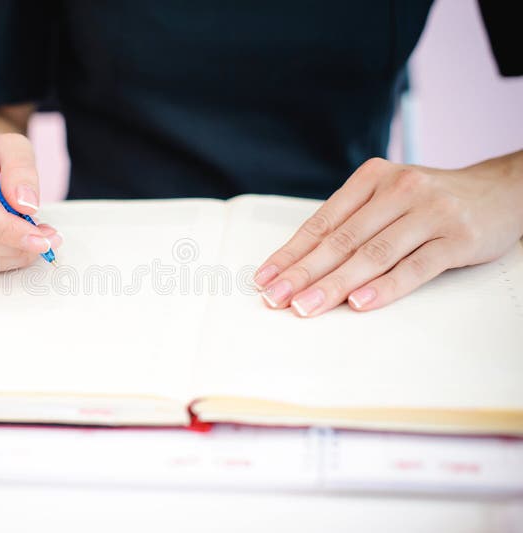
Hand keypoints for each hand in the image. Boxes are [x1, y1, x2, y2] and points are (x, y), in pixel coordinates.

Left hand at [254, 155, 522, 316]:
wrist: (502, 190)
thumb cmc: (432, 201)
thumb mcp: (389, 197)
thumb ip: (353, 222)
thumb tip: (303, 265)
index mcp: (372, 178)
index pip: (321, 222)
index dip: (290, 253)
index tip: (265, 278)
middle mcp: (398, 190)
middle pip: (341, 239)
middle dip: (303, 273)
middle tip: (276, 298)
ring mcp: (429, 212)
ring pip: (372, 254)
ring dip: (334, 284)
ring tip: (306, 307)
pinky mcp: (457, 237)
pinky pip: (415, 266)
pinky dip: (385, 287)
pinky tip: (360, 303)